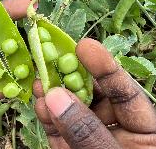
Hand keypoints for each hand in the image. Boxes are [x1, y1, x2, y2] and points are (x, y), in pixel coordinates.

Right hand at [34, 38, 155, 148]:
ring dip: (54, 95)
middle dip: (72, 78)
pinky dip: (47, 116)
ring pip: (71, 111)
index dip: (105, 67)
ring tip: (41, 79)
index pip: (124, 93)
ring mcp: (89, 139)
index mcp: (142, 132)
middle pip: (93, 97)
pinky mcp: (68, 148)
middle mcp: (115, 130)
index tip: (84, 46)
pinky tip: (40, 104)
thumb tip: (56, 96)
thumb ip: (87, 131)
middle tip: (52, 59)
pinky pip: (57, 129)